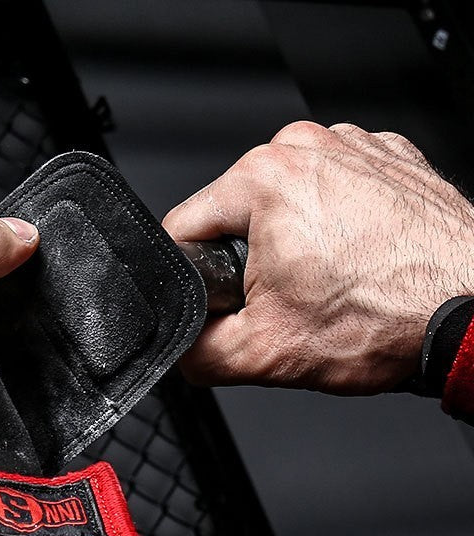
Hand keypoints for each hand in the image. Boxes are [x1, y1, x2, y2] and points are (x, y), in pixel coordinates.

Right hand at [163, 121, 473, 393]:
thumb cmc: (389, 318)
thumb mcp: (263, 355)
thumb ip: (197, 352)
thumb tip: (180, 347)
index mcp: (263, 178)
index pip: (185, 227)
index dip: (192, 274)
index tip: (222, 300)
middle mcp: (307, 146)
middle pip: (236, 213)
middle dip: (248, 260)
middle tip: (286, 300)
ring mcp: (353, 146)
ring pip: (285, 203)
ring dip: (292, 242)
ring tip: (329, 281)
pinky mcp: (388, 158)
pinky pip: (333, 193)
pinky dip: (336, 226)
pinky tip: (357, 261)